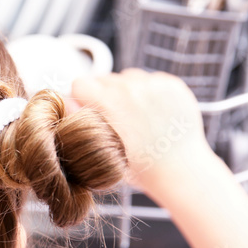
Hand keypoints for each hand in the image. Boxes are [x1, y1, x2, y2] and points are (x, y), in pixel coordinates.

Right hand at [71, 69, 216, 196]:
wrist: (181, 170)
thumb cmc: (140, 167)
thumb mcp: (101, 148)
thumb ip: (80, 122)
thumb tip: (65, 101)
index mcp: (109, 102)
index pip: (80, 83)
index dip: (82, 98)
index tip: (90, 111)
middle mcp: (131, 88)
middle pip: (104, 78)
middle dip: (105, 95)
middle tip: (116, 119)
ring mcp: (154, 84)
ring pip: (128, 77)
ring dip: (127, 91)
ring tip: (137, 117)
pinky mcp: (172, 84)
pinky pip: (151, 80)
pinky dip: (150, 93)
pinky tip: (155, 114)